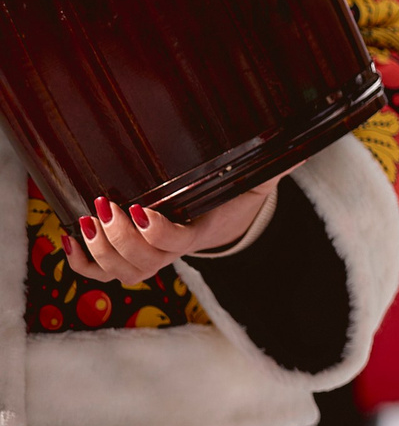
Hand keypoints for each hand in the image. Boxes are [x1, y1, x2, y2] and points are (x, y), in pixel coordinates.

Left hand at [66, 182, 279, 286]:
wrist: (221, 221)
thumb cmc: (232, 197)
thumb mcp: (253, 183)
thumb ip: (271, 168)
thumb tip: (300, 150)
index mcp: (200, 233)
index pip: (178, 243)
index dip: (157, 234)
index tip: (141, 208)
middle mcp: (171, 254)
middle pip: (142, 263)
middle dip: (119, 238)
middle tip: (107, 206)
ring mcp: (147, 260)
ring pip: (119, 273)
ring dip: (99, 250)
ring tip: (89, 218)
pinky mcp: (128, 259)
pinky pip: (99, 275)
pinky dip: (81, 263)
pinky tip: (70, 238)